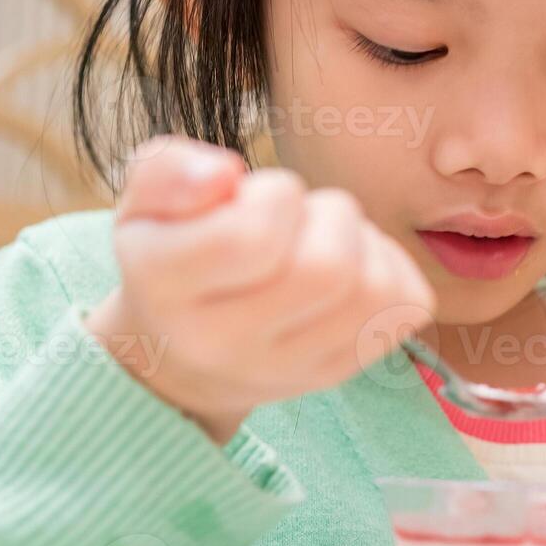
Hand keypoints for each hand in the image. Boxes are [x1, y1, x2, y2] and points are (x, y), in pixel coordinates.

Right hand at [87, 135, 436, 442]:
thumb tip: (226, 176)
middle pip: (328, 267)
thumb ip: (169, 172)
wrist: (174, 355)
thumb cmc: (168, 253)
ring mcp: (285, 368)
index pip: (251, 239)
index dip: (274, 196)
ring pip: (374, 289)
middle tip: (299, 215)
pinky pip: (404, 307)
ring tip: (325, 236)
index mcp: (166, 290)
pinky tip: (353, 264)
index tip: (257, 196)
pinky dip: (393, 268)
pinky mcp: (332, 373)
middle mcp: (224, 343)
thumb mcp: (142, 204)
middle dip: (330, 213)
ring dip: (364, 240)